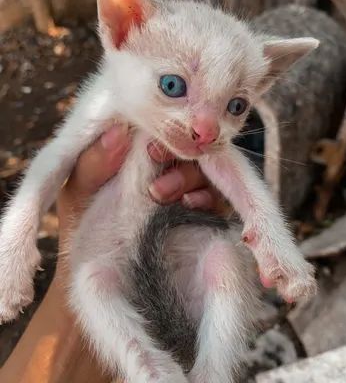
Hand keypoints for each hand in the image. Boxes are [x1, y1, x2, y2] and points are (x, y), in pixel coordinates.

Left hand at [57, 125, 228, 258]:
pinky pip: (216, 199)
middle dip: (175, 158)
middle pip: (188, 149)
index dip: (162, 136)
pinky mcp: (202, 215)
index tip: (149, 149)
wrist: (95, 265)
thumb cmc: (83, 219)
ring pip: (203, 172)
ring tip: (161, 195)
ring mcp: (187, 190)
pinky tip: (189, 205)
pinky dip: (206, 198)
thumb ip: (93, 161)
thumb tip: (118, 132)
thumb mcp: (79, 189)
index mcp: (140, 154)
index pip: (162, 133)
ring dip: (188, 178)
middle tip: (154, 172)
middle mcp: (167, 168)